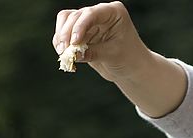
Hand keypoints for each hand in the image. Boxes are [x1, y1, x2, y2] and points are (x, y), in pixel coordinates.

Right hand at [52, 1, 186, 117]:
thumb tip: (73, 55)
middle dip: (67, 34)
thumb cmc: (128, 59)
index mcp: (112, 12)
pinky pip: (65, 34)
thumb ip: (93, 53)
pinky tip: (65, 57)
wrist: (131, 69)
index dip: (79, 26)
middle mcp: (99, 13)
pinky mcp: (82, 34)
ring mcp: (89, 23)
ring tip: (63, 54)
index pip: (91, 14)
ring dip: (61, 37)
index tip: (74, 43)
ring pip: (66, 21)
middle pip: (75, 16)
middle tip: (64, 52)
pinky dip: (61, 44)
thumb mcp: (112, 55)